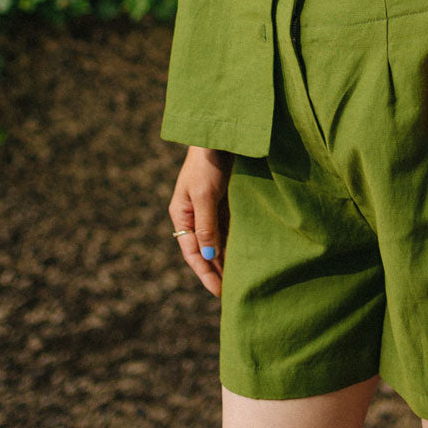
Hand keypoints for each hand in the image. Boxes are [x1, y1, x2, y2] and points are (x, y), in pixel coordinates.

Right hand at [168, 146, 232, 297]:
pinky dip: (235, 242)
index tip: (219, 292)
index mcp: (182, 215)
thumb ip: (206, 226)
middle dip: (216, 271)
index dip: (205, 273)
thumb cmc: (208, 163)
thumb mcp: (205, 196)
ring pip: (217, 241)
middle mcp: (193, 215)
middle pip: (204, 250)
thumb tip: (209, 257)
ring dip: (226, 259)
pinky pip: (228, 228)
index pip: (193, 252)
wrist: (221, 134)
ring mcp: (209, 208)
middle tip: (232, 292)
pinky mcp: (224, 201)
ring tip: (240, 279)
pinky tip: (246, 254)